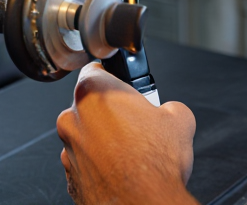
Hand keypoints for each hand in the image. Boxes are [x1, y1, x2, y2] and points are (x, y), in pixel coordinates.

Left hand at [57, 63, 197, 204]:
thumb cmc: (153, 164)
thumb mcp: (179, 119)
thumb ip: (168, 106)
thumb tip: (170, 112)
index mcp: (94, 93)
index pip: (96, 69)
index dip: (114, 77)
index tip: (125, 88)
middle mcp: (72, 119)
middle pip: (90, 106)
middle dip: (110, 114)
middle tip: (135, 126)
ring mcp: (67, 150)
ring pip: (85, 137)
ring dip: (103, 142)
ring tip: (132, 154)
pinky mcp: (70, 178)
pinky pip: (85, 165)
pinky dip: (99, 166)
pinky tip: (122, 172)